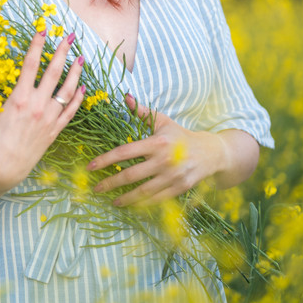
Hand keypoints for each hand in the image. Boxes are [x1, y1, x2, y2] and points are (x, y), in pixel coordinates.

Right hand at [0, 30, 84, 193]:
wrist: (4, 169)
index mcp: (18, 98)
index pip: (30, 65)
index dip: (37, 45)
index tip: (43, 30)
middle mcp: (37, 105)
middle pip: (53, 72)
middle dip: (62, 52)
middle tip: (70, 37)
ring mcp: (48, 118)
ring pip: (66, 90)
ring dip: (75, 72)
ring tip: (81, 57)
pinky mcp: (54, 130)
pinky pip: (70, 111)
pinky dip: (77, 98)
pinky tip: (82, 87)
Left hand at [87, 94, 227, 205]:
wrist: (212, 153)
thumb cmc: (182, 136)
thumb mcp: (164, 122)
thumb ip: (143, 112)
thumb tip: (125, 97)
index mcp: (157, 143)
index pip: (125, 152)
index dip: (106, 160)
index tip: (90, 166)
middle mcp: (164, 160)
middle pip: (131, 175)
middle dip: (111, 182)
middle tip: (96, 188)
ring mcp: (173, 176)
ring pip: (143, 191)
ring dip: (126, 197)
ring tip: (112, 201)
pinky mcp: (180, 188)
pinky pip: (157, 199)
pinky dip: (143, 204)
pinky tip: (132, 205)